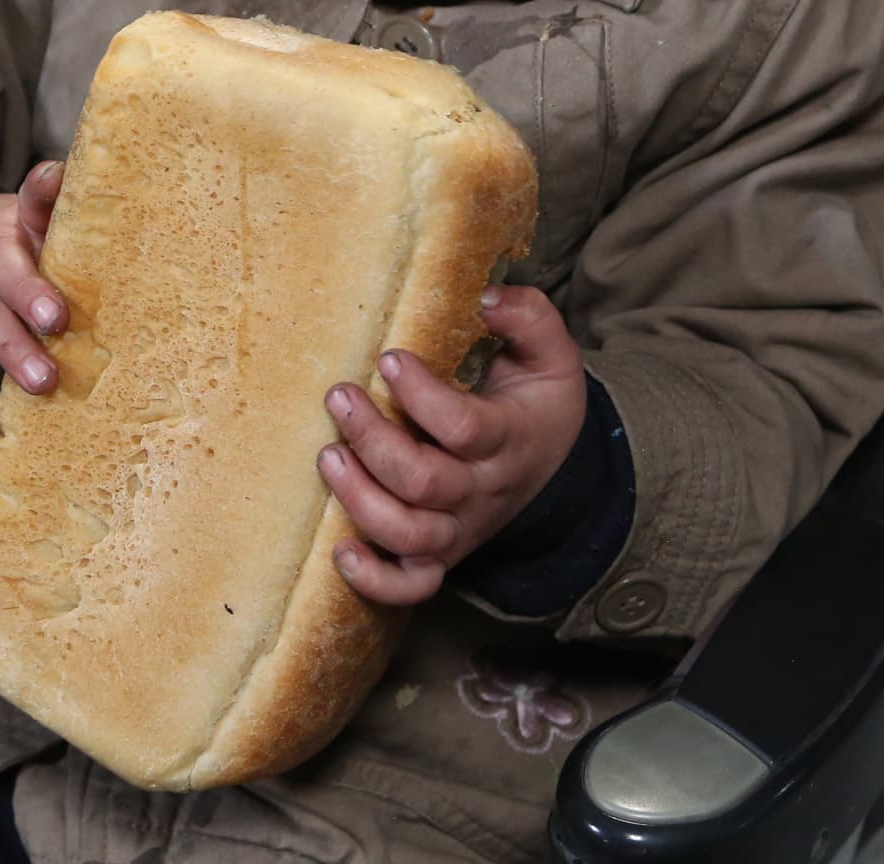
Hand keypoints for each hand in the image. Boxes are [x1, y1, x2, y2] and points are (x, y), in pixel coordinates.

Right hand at [0, 161, 66, 441]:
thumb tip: (160, 258)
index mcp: (18, 222)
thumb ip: (80, 242)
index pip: (31, 198)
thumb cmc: (11, 252)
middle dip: (27, 293)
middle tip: (58, 321)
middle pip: (2, 266)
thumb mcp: (36, 232)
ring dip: (8, 349)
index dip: (42, 189)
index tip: (54, 180)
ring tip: (40, 383)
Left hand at [318, 285, 586, 605]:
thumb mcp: (549, 353)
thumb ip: (527, 316)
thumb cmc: (535, 401)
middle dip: (374, 440)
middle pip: (425, 483)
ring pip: (411, 536)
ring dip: (361, 501)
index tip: (390, 358)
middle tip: (339, 396)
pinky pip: (411, 587)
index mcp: (509, 439)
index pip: (465, 428)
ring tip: (328, 456)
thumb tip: (488, 296)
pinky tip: (341, 550)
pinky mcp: (440, 555)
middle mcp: (482, 491)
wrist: (554, 467)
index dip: (423, 397)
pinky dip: (376, 580)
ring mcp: (460, 529)